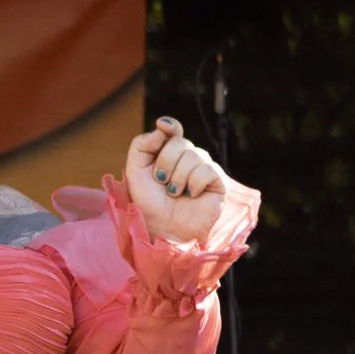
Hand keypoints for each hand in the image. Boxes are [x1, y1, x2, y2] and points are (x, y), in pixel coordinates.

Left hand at [125, 117, 234, 243]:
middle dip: (165, 162)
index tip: (163, 126)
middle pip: (180, 143)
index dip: (170, 126)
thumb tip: (161, 128)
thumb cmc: (149, 202)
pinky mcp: (218, 181)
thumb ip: (141, 146)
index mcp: (168, 153)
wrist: (163, 227)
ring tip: (175, 193)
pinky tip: (191, 195)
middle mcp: (188, 157)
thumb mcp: (135, 172)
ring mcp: (204, 167)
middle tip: (161, 181)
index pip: (173, 130)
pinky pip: (207, 170)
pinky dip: (194, 184)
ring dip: (178, 177)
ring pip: (194, 155)